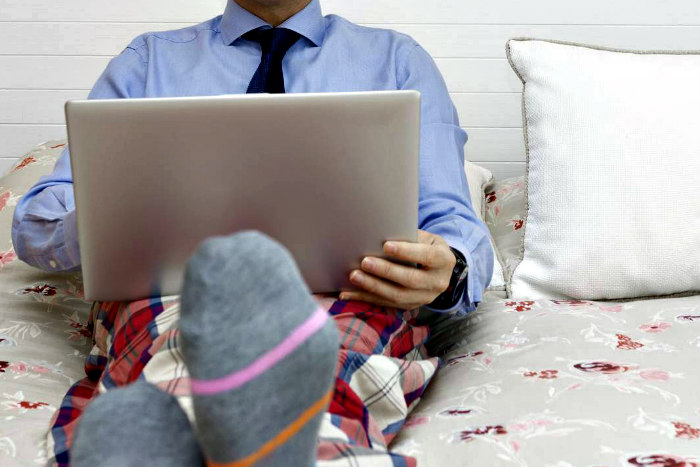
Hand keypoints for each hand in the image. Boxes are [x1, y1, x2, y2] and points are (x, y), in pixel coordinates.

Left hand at [339, 230, 455, 309]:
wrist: (440, 270)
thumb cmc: (427, 247)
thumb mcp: (426, 238)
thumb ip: (409, 237)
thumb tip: (379, 233)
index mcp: (444, 260)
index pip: (426, 256)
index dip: (406, 252)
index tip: (385, 245)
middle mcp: (437, 282)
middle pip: (410, 280)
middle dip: (386, 271)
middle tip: (364, 262)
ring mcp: (425, 298)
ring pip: (397, 296)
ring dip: (373, 287)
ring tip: (353, 277)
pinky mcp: (411, 306)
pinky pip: (386, 304)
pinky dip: (365, 299)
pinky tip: (348, 294)